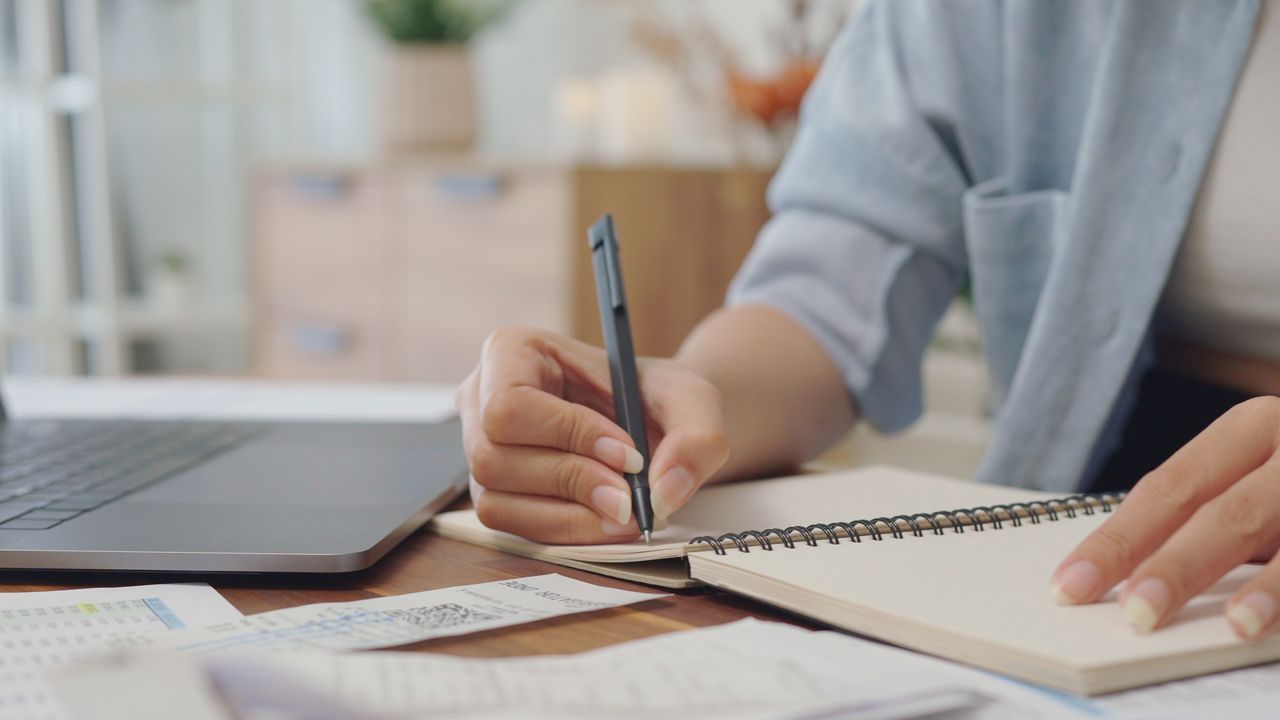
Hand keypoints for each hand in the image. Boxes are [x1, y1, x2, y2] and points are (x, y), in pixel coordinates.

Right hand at [456, 327, 729, 543]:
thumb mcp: (692, 401)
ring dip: (567, 513)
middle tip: (630, 497)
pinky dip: (563, 530)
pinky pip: (510, 528)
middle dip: (571, 481)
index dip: (567, 435)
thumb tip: (665, 490)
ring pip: (496, 499)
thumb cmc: (656, 399)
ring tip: (623, 510)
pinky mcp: (494, 492)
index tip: (627, 454)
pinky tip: (604, 521)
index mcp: (511, 351)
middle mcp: (481, 399)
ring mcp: (480, 449)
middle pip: (494, 457)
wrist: (653, 426)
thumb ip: (696, 436)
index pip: (510, 404)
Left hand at [1051, 396, 1279, 638]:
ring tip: (1231, 625)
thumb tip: (1127, 570)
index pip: (1169, 487)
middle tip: (1134, 614)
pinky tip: (1274, 620)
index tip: (1070, 585)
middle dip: (1174, 564)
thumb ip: (1208, 514)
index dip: (1119, 538)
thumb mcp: (1259, 478)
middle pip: (1224, 509)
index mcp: (1250, 429)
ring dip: (1265, 584)